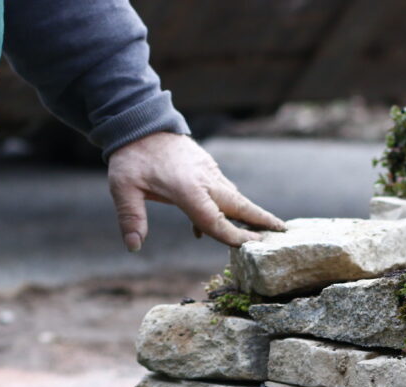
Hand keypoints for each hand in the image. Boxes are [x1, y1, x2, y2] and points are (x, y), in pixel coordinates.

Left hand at [107, 132, 284, 250]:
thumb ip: (131, 217)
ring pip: (234, 196)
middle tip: (283, 232)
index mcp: (188, 189)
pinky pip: (223, 190)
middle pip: (239, 204)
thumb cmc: (131, 156)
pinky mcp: (206, 167)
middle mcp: (204, 180)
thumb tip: (134, 246)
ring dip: (250, 212)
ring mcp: (208, 171)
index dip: (233, 236)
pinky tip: (214, 223)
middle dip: (262, 219)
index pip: (214, 220)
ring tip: (265, 229)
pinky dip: (230, 205)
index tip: (252, 247)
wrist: (139, 121)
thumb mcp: (123, 188)